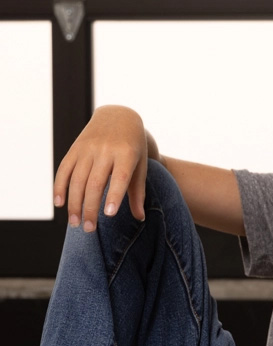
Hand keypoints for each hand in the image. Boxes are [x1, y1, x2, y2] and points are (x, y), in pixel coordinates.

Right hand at [53, 105, 148, 231]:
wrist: (119, 116)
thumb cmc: (134, 146)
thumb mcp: (141, 165)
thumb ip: (138, 191)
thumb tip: (140, 218)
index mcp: (127, 154)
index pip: (120, 177)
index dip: (114, 195)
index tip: (109, 214)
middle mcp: (106, 150)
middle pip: (95, 183)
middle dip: (90, 208)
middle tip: (89, 229)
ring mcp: (88, 149)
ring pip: (77, 179)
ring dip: (74, 203)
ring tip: (75, 223)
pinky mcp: (75, 148)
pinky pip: (64, 169)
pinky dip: (60, 187)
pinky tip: (59, 204)